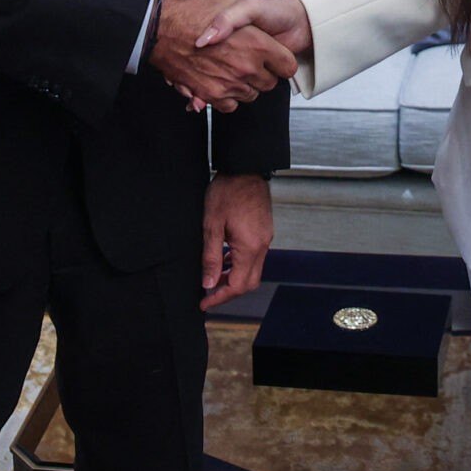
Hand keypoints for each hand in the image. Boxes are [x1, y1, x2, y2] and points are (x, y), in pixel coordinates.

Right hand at [153, 0, 296, 111]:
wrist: (160, 26)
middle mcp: (246, 66)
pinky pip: (230, 105)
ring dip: (245, 85)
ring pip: (250, 95)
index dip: (281, 60)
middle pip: (270, 83)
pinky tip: (223, 81)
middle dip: (264, 73)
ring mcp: (229, 83)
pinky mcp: (211, 94)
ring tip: (234, 67)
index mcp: (257, 43)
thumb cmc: (195, 6)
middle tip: (251, 59)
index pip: (287, 66)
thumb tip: (263, 4)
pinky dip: (228, 97)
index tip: (274, 55)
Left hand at [200, 172, 272, 309]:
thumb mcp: (212, 225)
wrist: (246, 168)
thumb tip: (208, 284)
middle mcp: (262, 246)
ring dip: (234, 278)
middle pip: (249, 282)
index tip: (204, 303)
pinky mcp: (264, 231)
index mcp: (250, 247)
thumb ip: (211, 257)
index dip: (220, 297)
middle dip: (229, 292)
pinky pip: (254, 257)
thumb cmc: (227, 192)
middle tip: (209, 294)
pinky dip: (240, 264)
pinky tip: (225, 258)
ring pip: (253, 270)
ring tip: (213, 277)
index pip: (238, 285)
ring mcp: (266, 239)